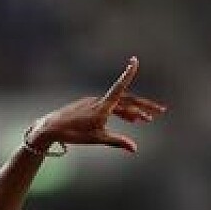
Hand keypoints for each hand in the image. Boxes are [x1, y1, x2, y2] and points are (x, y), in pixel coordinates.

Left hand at [28, 56, 165, 153]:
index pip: (119, 87)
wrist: (51, 127)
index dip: (128, 74)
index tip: (135, 61)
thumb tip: (135, 149)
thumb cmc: (73, 133)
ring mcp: (94, 102)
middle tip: (160, 111)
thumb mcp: (97, 139)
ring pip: (119, 104)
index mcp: (103, 106)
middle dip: (144, 107)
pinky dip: (122, 112)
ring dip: (133, 112)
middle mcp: (100, 100)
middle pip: (127, 100)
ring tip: (145, 120)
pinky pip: (110, 106)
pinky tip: (129, 119)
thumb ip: (117, 142)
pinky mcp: (90, 106)